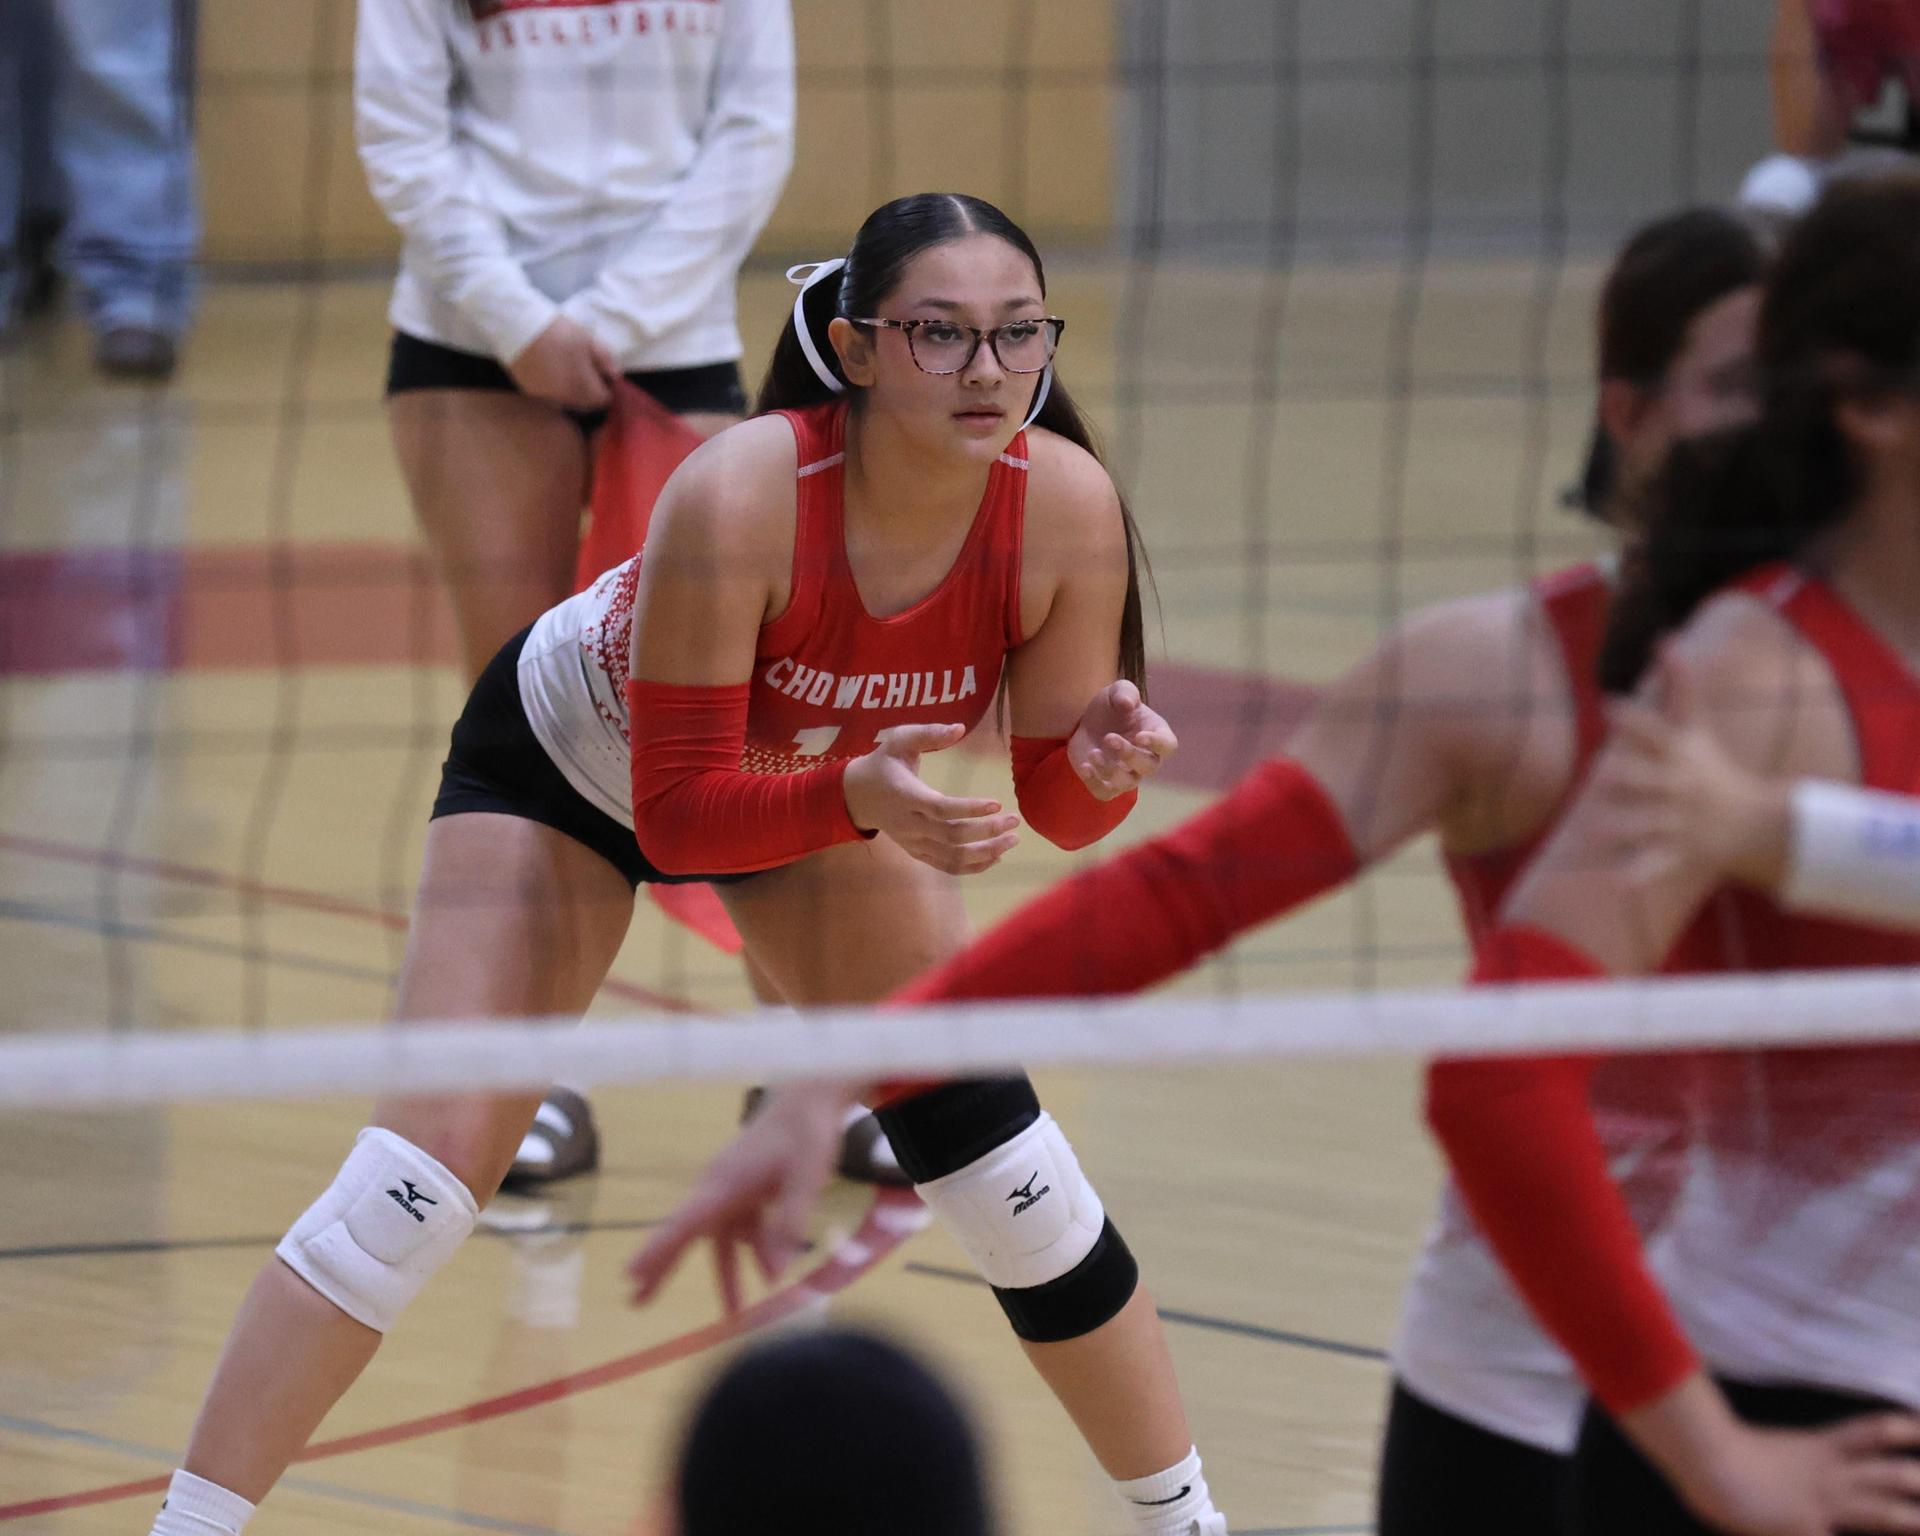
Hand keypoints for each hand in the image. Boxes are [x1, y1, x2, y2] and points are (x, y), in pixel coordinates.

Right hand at [507, 316, 618, 409]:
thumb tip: (614, 375)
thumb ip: (605, 360)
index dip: (607, 389)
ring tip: (570, 371)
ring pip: (569, 403)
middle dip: (591, 393)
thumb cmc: (560, 332)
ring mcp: (548, 398)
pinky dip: (556, 391)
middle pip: (586, 405)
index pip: (604, 400)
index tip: (604, 376)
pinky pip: (552, 398)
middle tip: (588, 373)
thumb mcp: (589, 340)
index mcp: (584, 388)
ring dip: (573, 393)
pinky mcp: (532, 392)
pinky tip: (553, 373)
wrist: (520, 328)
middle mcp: (567, 399)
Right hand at [626, 1079, 859, 1313]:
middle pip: (685, 1233)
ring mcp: (734, 1190)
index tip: (630, 1274)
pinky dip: (756, 1251)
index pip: (683, 1222)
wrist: (811, 1098)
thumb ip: (790, 1223)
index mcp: (724, 1184)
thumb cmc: (805, 1134)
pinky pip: (746, 1229)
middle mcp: (720, 1188)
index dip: (657, 1250)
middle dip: (662, 1267)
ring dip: (727, 1275)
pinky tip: (771, 1272)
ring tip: (732, 1315)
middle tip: (636, 1301)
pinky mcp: (750, 1191)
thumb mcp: (806, 1177)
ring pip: (721, 1240)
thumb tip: (775, 1277)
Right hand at [842, 722, 1021, 874]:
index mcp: (906, 795)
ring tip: (1012, 840)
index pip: (941, 808)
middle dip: (986, 831)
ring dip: (985, 853)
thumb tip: (960, 728)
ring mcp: (913, 842)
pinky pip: (947, 867)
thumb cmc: (884, 763)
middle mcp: (909, 824)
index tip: (997, 803)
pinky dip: (973, 867)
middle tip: (1014, 821)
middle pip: (952, 836)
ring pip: (952, 857)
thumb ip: (928, 733)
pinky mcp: (917, 853)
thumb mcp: (899, 740)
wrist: (857, 796)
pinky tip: (995, 856)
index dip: (969, 809)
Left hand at [1068, 680, 1177, 799]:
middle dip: (1130, 754)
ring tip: (1094, 752)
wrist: (1088, 721)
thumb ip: (1125, 692)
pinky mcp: (1105, 783)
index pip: (1168, 745)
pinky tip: (1085, 766)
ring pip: (1127, 783)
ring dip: (1110, 770)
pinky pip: (1105, 793)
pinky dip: (1095, 783)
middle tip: (1109, 737)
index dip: (1157, 743)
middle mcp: (1146, 759)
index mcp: (1156, 735)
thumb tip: (1128, 703)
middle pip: (1149, 767)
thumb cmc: (1112, 706)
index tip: (1139, 735)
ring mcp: (1127, 774)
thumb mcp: (1117, 691)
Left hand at [1587, 648, 1789, 891]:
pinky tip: (1617, 884)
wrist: (1754, 823)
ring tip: (1591, 831)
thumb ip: (1681, 685)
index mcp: (1679, 753)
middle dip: (1622, 779)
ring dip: (1620, 828)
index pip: (1654, 731)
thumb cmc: (1711, 765)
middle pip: (1645, 781)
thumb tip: (1666, 635)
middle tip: (1600, 778)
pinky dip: (1638, 876)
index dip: (1633, 718)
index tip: (1609, 704)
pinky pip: (1656, 865)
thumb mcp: (1697, 726)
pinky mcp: (1679, 853)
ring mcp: (1679, 821)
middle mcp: (1678, 787)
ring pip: (1644, 825)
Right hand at [1673, 1416, 1919, 1534]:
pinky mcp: (1807, 1530)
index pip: (1872, 1431)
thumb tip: (1788, 1454)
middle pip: (1892, 1473)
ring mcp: (1823, 1504)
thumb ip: (1787, 1454)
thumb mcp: (1764, 1446)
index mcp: (1820, 1448)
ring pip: (1884, 1512)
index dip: (1906, 1429)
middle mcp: (1831, 1475)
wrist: (1707, 1462)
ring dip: (1914, 1519)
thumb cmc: (1721, 1445)